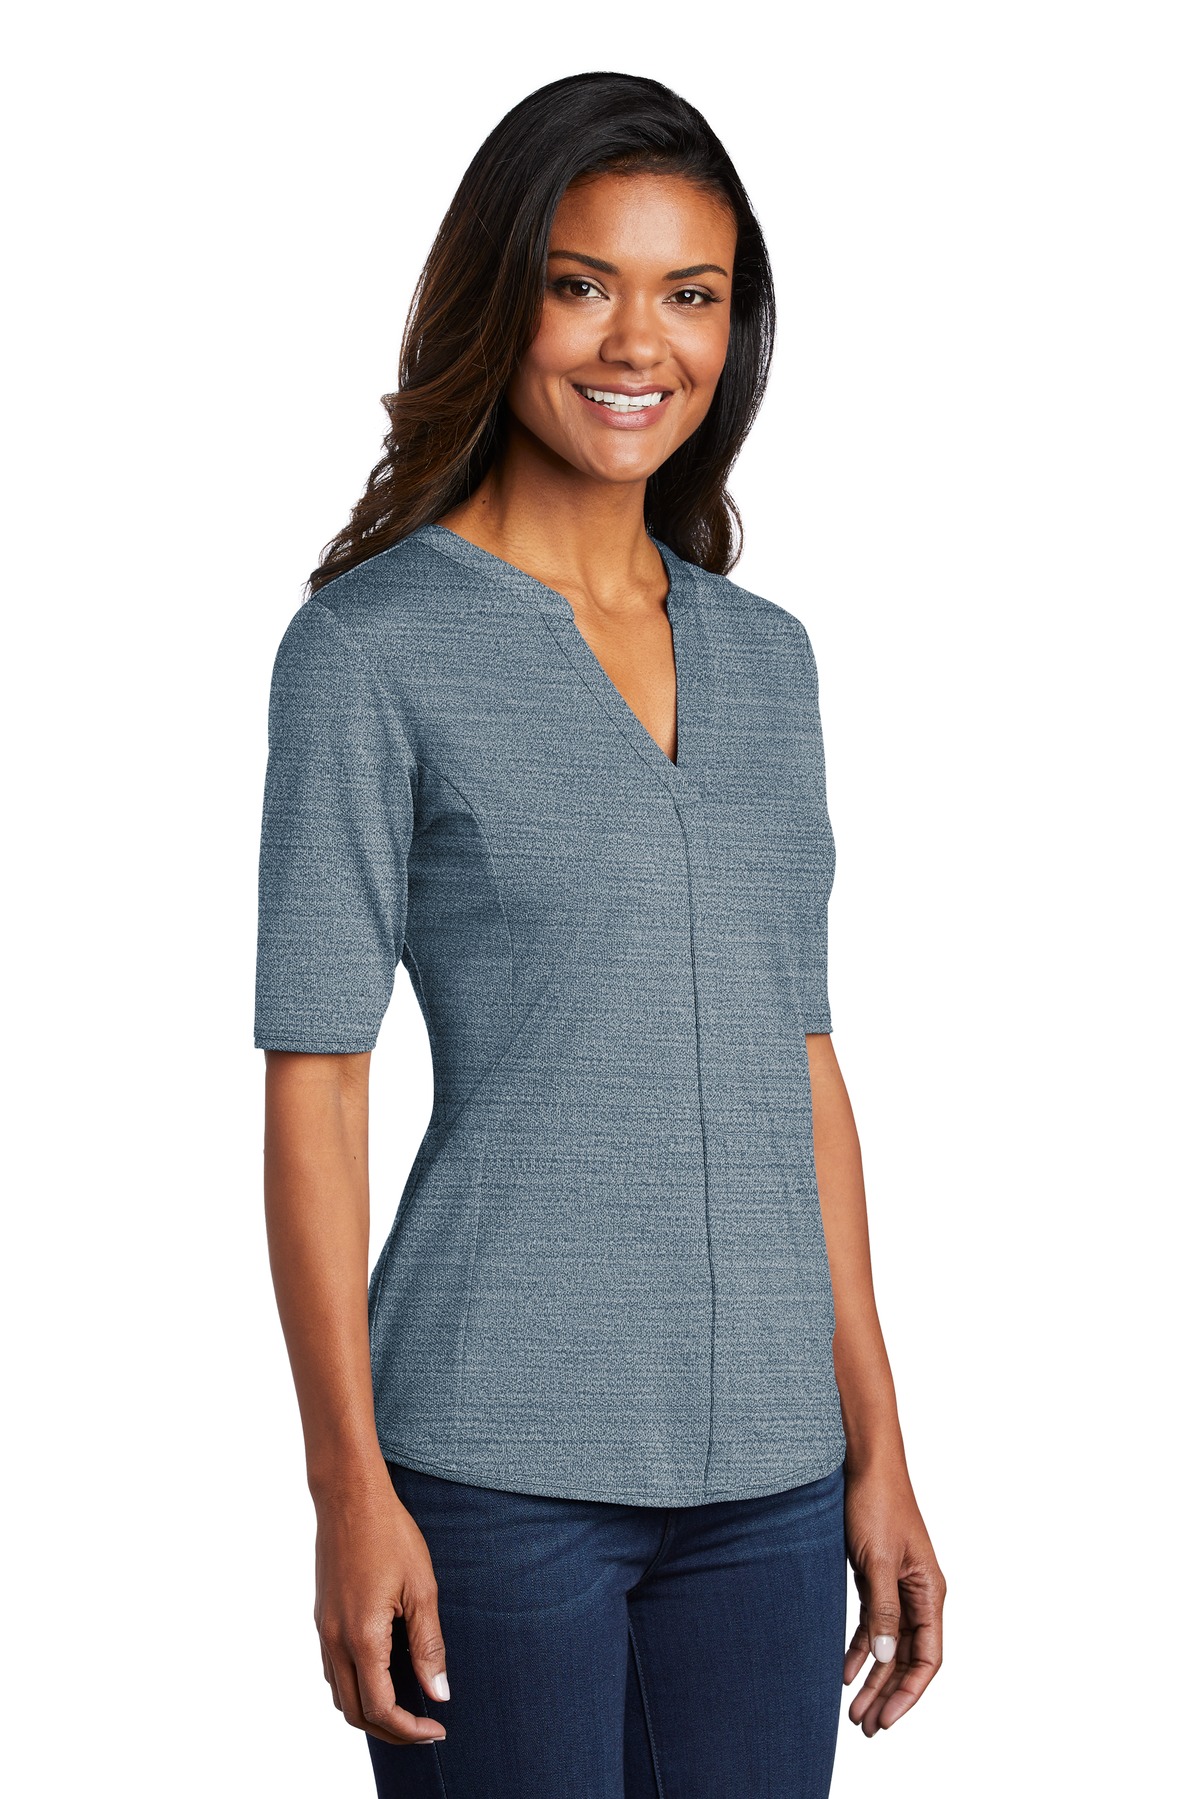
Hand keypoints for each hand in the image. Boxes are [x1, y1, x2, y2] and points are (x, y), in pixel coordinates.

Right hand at [312, 1470, 450, 1746]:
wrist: (349, 1496)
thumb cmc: (389, 1534)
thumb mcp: (422, 1589)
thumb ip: (428, 1646)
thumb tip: (439, 1694)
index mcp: (363, 1637)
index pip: (381, 1709)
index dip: (410, 1730)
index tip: (437, 1729)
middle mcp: (335, 1640)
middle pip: (355, 1713)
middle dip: (390, 1731)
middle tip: (424, 1728)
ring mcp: (323, 1630)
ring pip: (339, 1694)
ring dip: (369, 1712)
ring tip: (406, 1706)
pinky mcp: (321, 1617)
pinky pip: (332, 1670)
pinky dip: (355, 1687)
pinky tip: (382, 1673)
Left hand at [842, 1461, 945, 1735]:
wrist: (863, 1462)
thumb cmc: (876, 1503)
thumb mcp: (877, 1560)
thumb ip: (883, 1610)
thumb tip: (883, 1659)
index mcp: (930, 1592)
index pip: (927, 1658)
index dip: (908, 1693)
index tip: (886, 1719)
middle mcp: (919, 1594)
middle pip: (906, 1658)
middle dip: (887, 1694)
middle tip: (865, 1727)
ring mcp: (898, 1587)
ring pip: (888, 1645)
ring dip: (873, 1678)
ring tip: (854, 1711)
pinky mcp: (876, 1577)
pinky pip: (872, 1624)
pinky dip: (859, 1649)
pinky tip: (844, 1671)